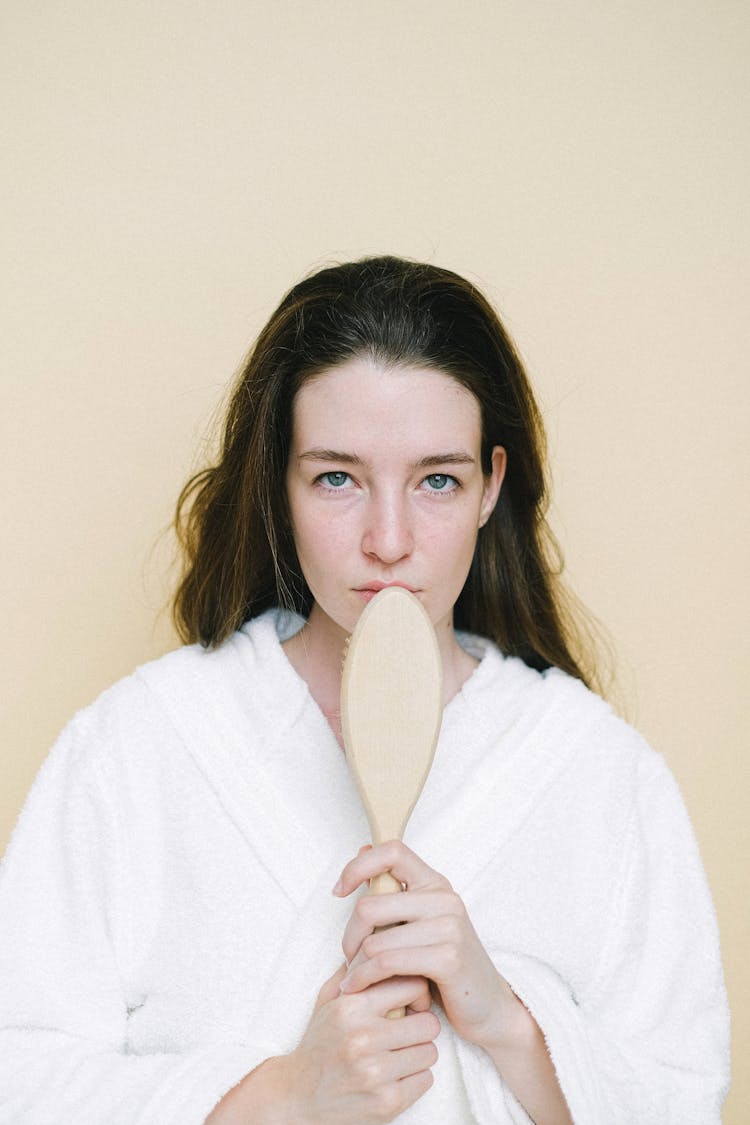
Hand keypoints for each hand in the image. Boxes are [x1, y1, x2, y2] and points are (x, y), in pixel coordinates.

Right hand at [279, 962, 439, 1124]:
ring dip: (419, 1053)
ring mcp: (375, 1073)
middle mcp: (363, 1038)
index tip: (411, 1002)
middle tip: (410, 1030)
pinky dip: (416, 1078)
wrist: (296, 1099)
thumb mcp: (328, 1002)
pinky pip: (425, 1080)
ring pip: (430, 1052)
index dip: (417, 992)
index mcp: (351, 1007)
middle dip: (422, 1026)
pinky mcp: (386, 1103)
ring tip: (400, 1054)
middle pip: (429, 1023)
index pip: (411, 985)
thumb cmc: (318, 1046)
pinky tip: (396, 1076)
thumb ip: (354, 972)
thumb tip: (381, 940)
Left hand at [334, 840, 522, 1051]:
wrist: (489, 1006)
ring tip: (354, 978)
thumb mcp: (422, 923)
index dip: (358, 866)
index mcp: (435, 883)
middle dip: (349, 937)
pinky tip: (360, 987)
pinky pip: (388, 962)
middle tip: (349, 958)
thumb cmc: (446, 965)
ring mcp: (449, 926)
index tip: (339, 891)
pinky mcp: (448, 958)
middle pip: (370, 905)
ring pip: (375, 940)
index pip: (392, 851)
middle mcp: (444, 898)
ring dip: (355, 965)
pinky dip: (365, 978)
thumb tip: (363, 849)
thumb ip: (394, 892)